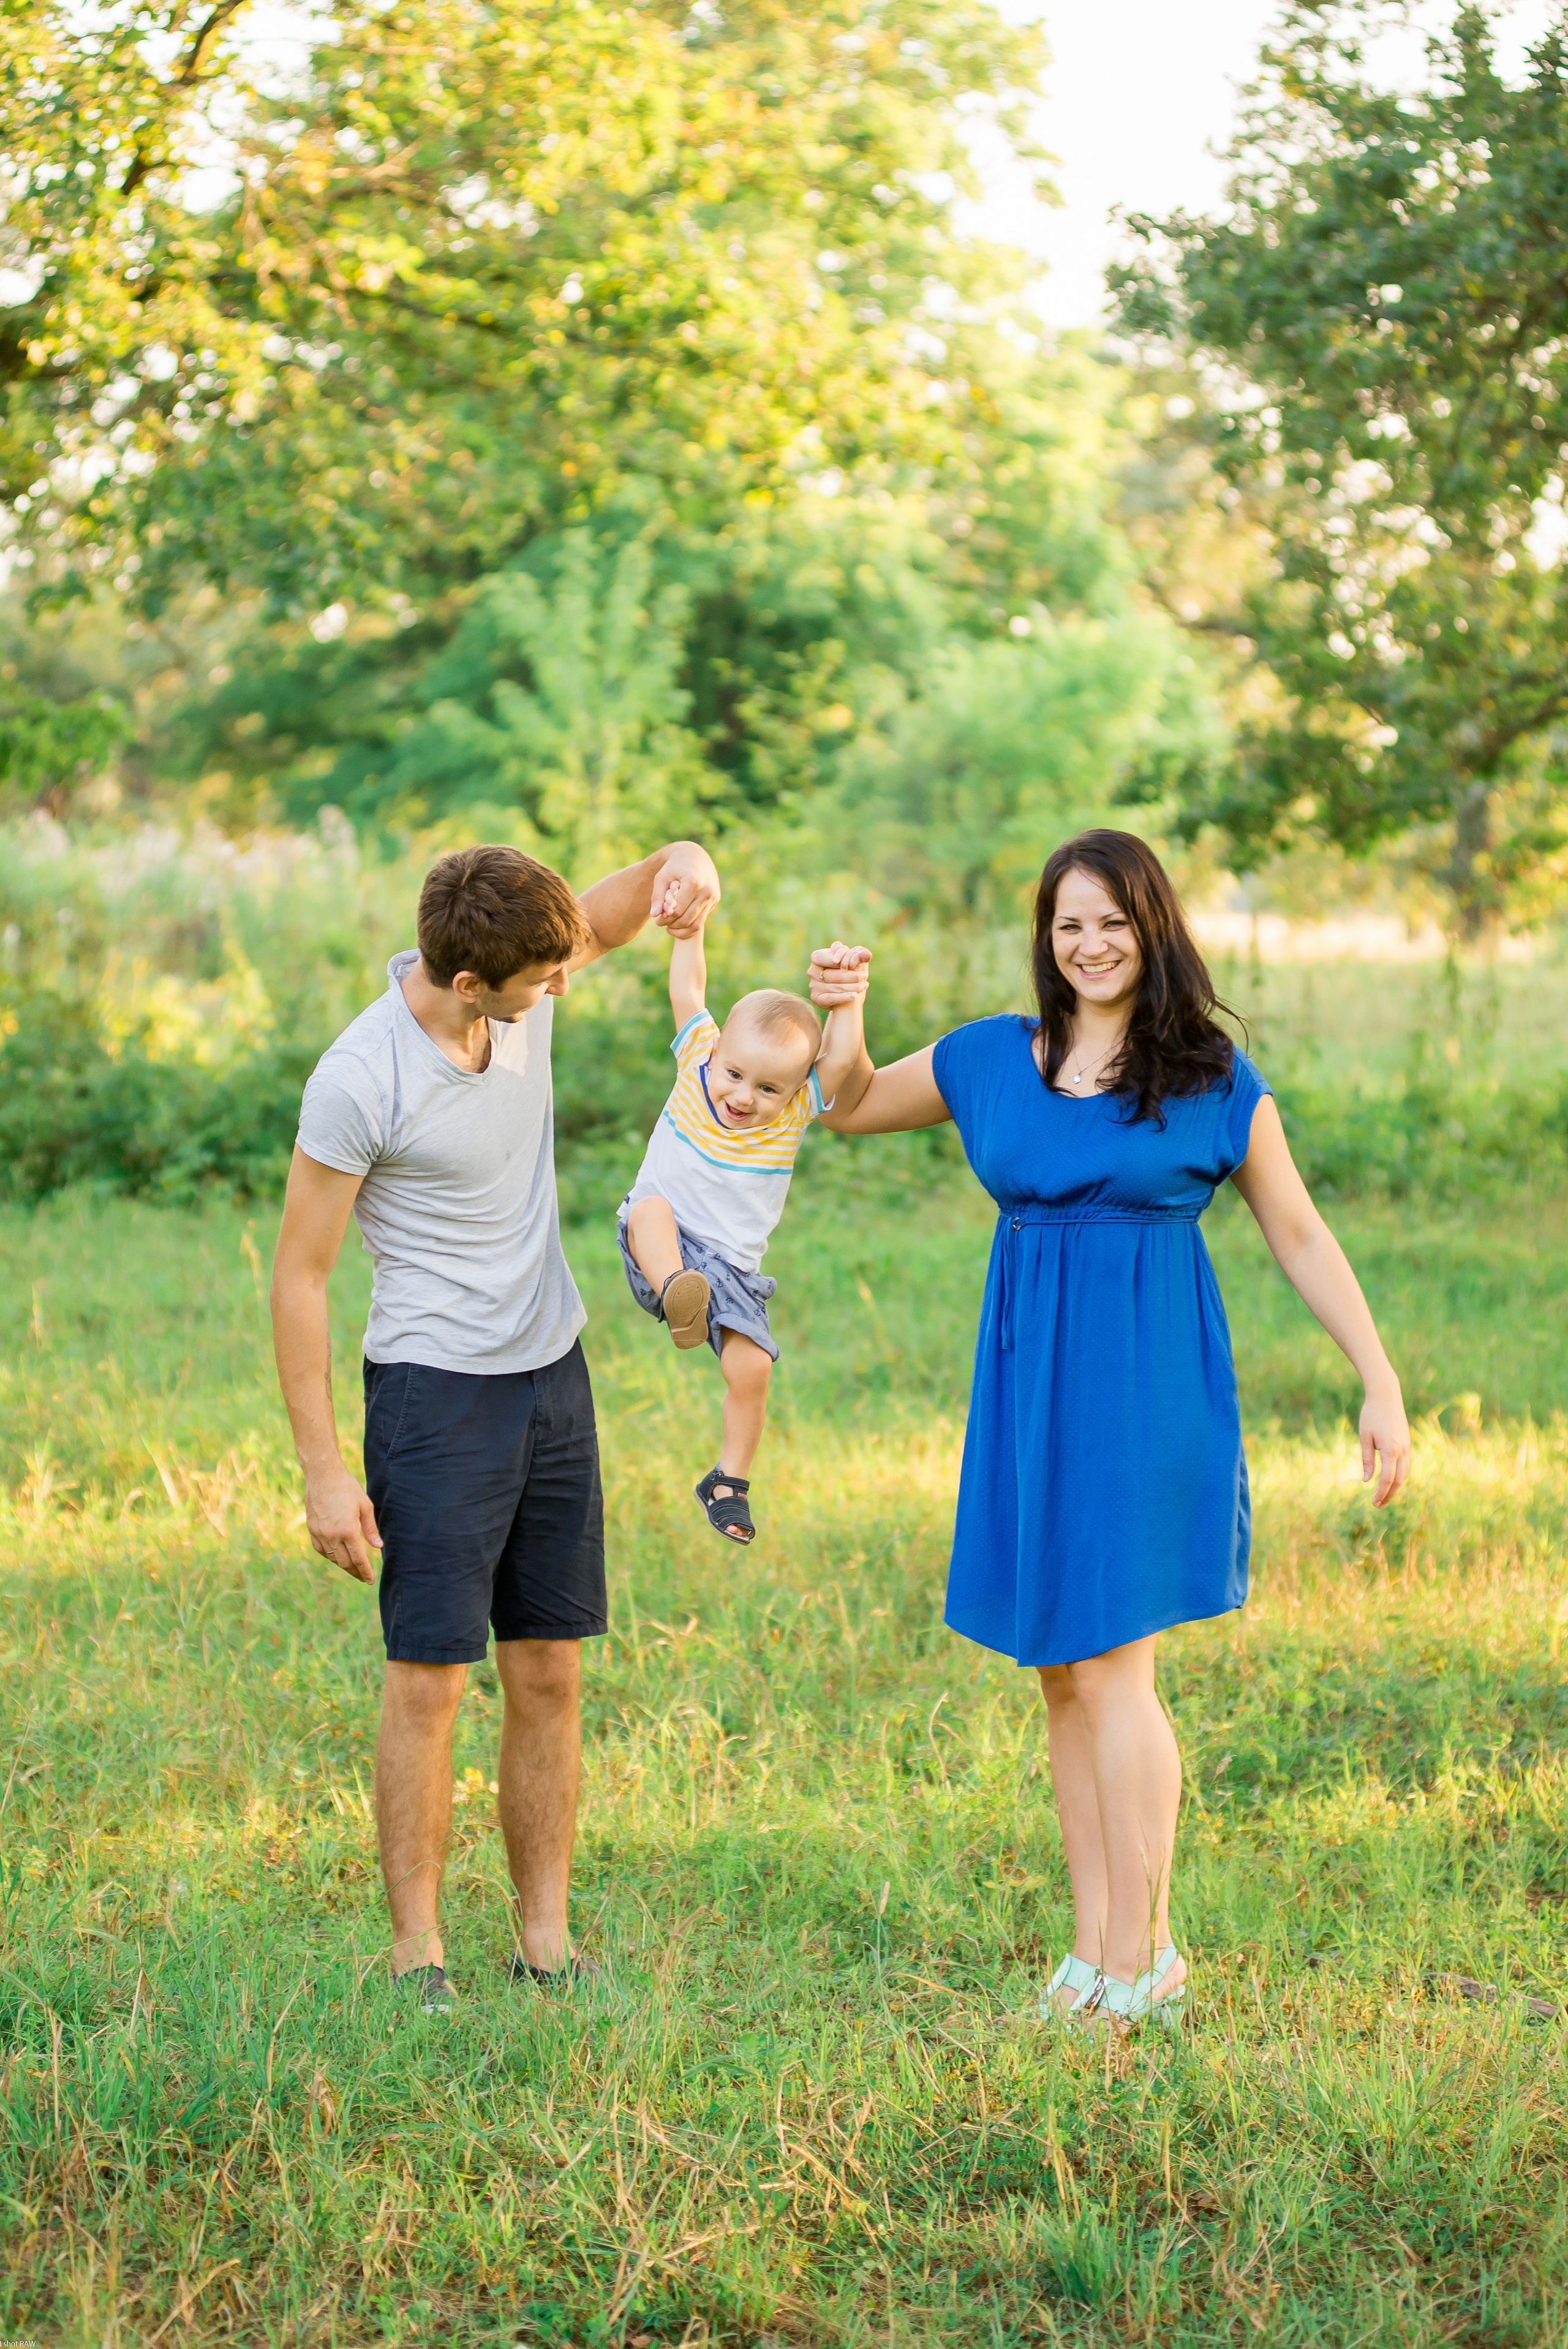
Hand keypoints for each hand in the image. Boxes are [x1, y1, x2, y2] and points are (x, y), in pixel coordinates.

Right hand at [305, 1461, 382, 1582]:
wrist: (323, 1475)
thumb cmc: (347, 1487)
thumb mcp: (365, 1506)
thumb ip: (370, 1529)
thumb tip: (378, 1547)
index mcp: (348, 1530)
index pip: (358, 1559)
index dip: (365, 1571)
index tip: (370, 1580)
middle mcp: (332, 1535)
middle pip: (344, 1563)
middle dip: (355, 1572)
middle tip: (363, 1577)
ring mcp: (319, 1533)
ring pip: (332, 1557)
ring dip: (343, 1565)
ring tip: (352, 1567)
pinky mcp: (312, 1529)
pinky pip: (321, 1549)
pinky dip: (330, 1555)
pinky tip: (336, 1555)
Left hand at [650, 842, 719, 937]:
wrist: (693, 855)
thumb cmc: (673, 867)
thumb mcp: (661, 878)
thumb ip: (657, 897)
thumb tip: (654, 915)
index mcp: (693, 883)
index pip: (677, 910)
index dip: (665, 919)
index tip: (657, 920)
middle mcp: (706, 891)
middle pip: (687, 919)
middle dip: (673, 926)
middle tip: (662, 925)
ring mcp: (713, 896)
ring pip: (696, 924)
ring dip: (682, 930)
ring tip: (670, 928)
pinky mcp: (715, 900)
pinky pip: (702, 919)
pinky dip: (690, 926)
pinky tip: (679, 923)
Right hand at [808, 942, 871, 1005]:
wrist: (844, 989)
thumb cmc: (848, 968)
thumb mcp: (853, 958)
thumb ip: (859, 954)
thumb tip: (866, 955)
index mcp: (817, 957)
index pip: (828, 956)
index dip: (840, 959)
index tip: (853, 964)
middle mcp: (812, 971)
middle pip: (833, 974)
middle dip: (852, 975)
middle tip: (864, 976)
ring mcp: (813, 985)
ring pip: (834, 986)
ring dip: (852, 986)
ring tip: (864, 985)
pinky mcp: (816, 998)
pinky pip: (831, 998)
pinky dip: (844, 997)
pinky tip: (854, 996)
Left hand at [1359, 1382, 1410, 1507]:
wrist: (1386, 1396)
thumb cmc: (1371, 1415)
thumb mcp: (1365, 1437)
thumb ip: (1367, 1459)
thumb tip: (1367, 1480)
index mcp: (1391, 1450)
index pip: (1388, 1479)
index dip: (1381, 1493)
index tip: (1374, 1503)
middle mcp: (1402, 1451)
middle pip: (1398, 1480)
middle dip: (1389, 1494)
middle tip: (1378, 1505)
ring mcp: (1407, 1447)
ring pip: (1404, 1474)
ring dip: (1395, 1487)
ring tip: (1384, 1496)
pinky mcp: (1407, 1443)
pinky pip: (1406, 1465)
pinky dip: (1399, 1476)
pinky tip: (1391, 1481)